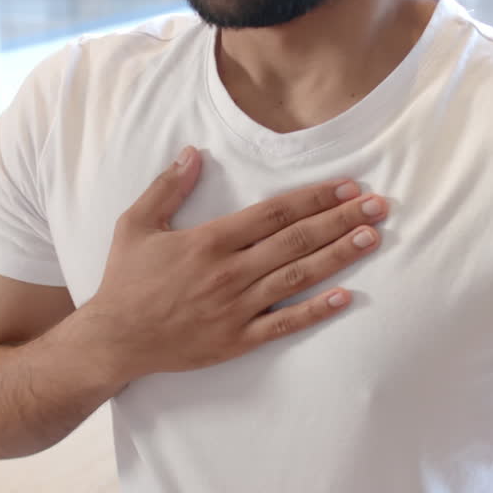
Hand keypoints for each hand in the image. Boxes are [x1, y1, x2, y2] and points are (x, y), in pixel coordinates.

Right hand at [87, 146, 386, 383]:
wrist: (113, 339)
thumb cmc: (125, 280)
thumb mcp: (135, 225)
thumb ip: (166, 188)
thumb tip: (192, 153)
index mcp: (210, 241)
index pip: (275, 213)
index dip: (315, 197)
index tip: (348, 185)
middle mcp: (230, 272)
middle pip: (297, 240)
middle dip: (342, 219)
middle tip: (379, 205)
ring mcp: (237, 308)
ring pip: (298, 277)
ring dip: (339, 256)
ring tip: (372, 238)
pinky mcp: (238, 340)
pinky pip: (284, 325)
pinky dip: (315, 311)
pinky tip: (345, 297)